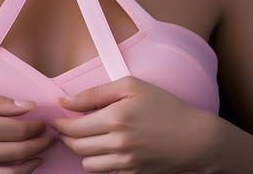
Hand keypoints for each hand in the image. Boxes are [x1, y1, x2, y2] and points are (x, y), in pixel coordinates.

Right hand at [0, 83, 56, 173]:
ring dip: (32, 163)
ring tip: (41, 153)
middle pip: (17, 150)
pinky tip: (24, 168)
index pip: (14, 128)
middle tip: (50, 137)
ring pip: (11, 173)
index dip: (35, 126)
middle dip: (40, 143)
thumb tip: (26, 106)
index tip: (44, 121)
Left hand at [50, 76, 212, 173]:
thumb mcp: (132, 86)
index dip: (61, 124)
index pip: (73, 127)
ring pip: (87, 164)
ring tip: (85, 139)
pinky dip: (99, 163)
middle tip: (66, 129)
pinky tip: (104, 149)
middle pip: (76, 147)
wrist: (195, 138)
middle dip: (66, 138)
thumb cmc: (165, 107)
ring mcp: (126, 162)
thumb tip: (66, 101)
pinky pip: (104, 173)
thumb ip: (96, 93)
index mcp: (116, 118)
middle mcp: (118, 143)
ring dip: (81, 152)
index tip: (57, 120)